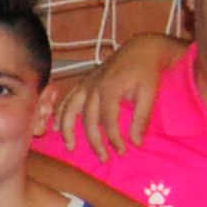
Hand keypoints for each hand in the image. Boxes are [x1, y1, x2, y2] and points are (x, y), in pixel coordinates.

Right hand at [57, 30, 182, 152]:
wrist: (141, 48)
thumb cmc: (147, 70)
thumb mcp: (150, 93)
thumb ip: (141, 118)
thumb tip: (136, 142)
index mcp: (109, 88)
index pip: (108, 121)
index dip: (114, 139)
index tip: (122, 152)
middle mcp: (93, 86)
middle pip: (88, 120)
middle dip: (95, 142)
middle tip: (104, 158)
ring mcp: (86, 83)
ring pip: (70, 109)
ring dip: (68, 129)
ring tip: (70, 147)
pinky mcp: (84, 82)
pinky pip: (67, 99)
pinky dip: (59, 113)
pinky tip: (56, 127)